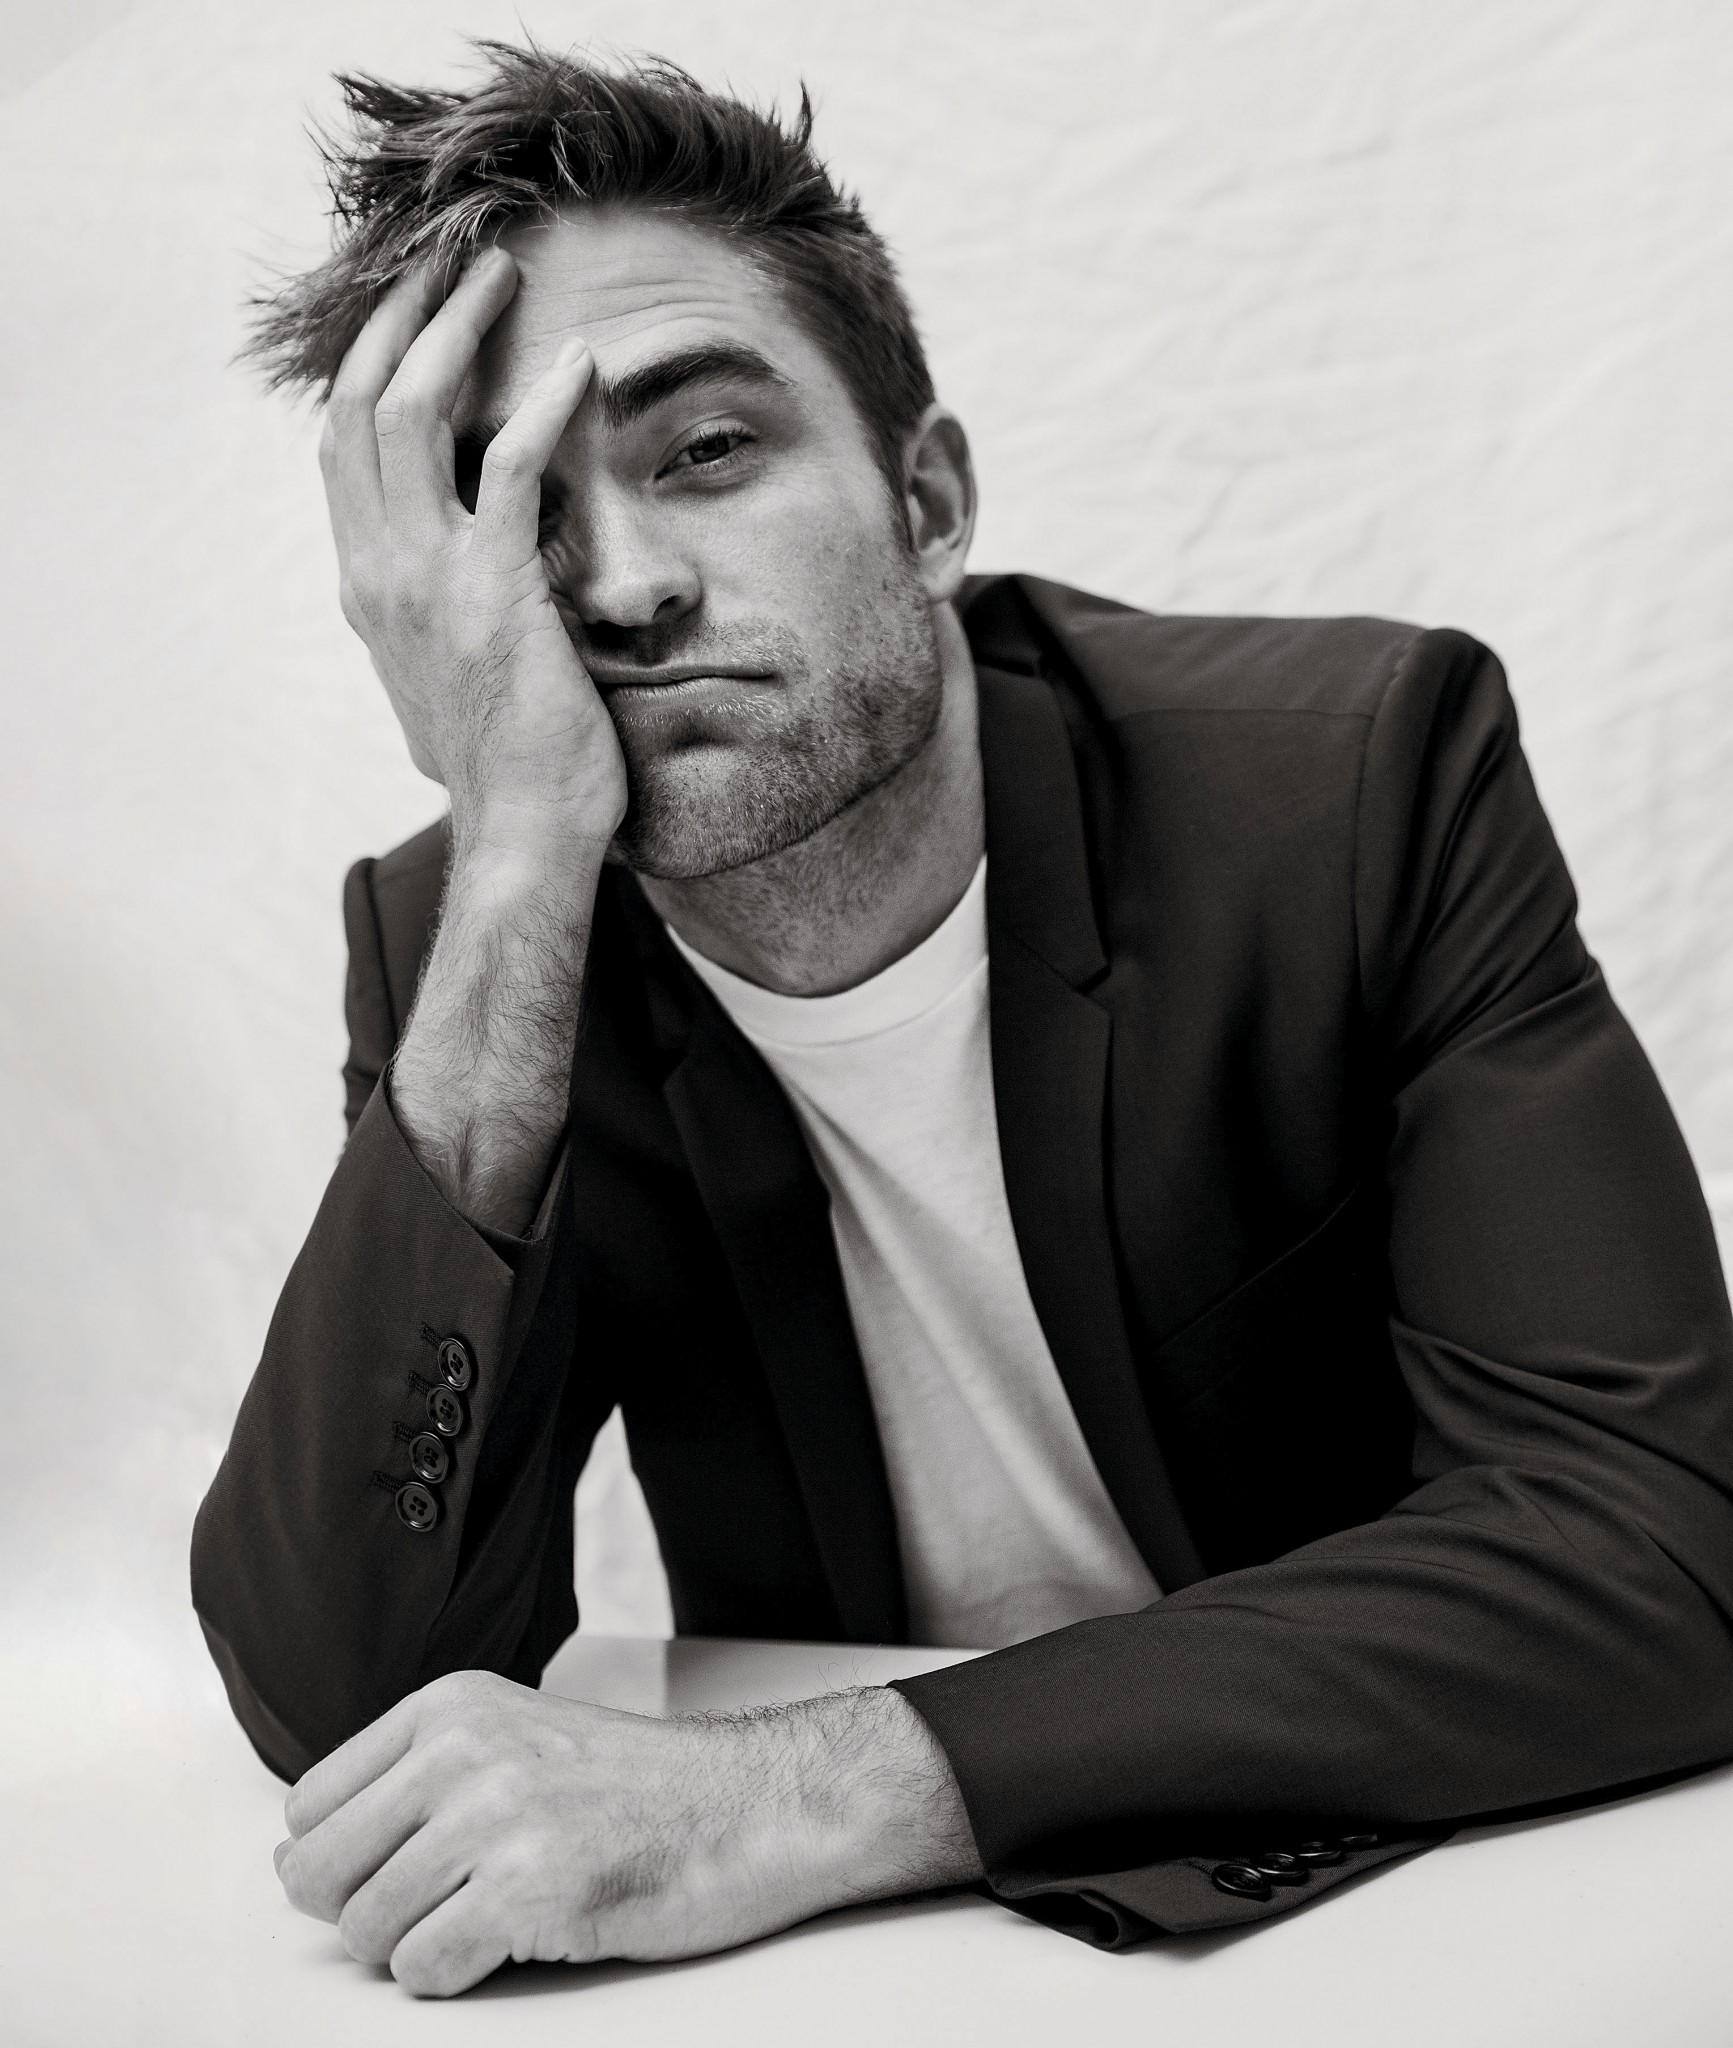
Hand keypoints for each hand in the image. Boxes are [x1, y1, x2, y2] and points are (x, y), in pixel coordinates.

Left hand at [274, 1670, 981, 1996]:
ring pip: (366, 1931)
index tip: (388, 1871)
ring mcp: (497, 1819)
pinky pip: (423, 1972)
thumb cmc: (640, 1786)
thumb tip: (308, 1860)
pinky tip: (512, 1941)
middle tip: (432, 1910)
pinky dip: (455, 1977)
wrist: (749, 1805)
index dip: (337, 1859)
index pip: (309, 1806)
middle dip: (362, 1912)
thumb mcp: (516, 1736)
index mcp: (451, 1706)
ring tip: (485, 1919)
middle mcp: (463, 1751)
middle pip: (317, 1874)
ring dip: (416, 1948)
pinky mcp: (530, 1892)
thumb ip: (420, 1777)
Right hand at [320, 249, 626, 857]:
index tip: (415, 313)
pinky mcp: (490, 590)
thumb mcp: (447, 684)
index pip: (343, 447)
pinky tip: (578, 363)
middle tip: (450, 262)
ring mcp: (424, 577)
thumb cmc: (509, 769)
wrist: (524, 835)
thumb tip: (460, 605)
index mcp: (366, 587)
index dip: (371, 367)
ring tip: (500, 275)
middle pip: (357, 405)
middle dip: (398, 319)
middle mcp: (377, 570)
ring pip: (410, 411)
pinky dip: (541, 403)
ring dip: (454, 329)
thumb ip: (439, 627)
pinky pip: (505, 465)